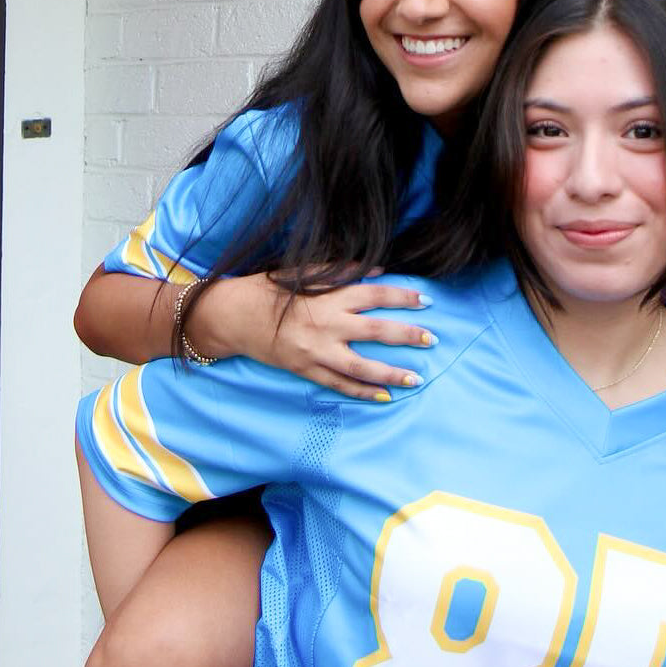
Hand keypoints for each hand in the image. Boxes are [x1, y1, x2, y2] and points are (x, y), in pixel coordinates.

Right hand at [190, 270, 435, 400]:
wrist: (232, 317)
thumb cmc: (268, 290)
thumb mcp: (302, 272)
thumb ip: (340, 271)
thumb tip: (377, 270)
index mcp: (327, 297)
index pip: (374, 295)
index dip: (402, 298)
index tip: (426, 301)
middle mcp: (326, 326)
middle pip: (376, 331)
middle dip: (407, 335)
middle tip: (432, 339)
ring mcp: (317, 352)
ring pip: (362, 366)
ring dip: (392, 373)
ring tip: (417, 378)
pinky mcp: (306, 370)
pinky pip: (339, 385)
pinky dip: (363, 392)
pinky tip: (385, 396)